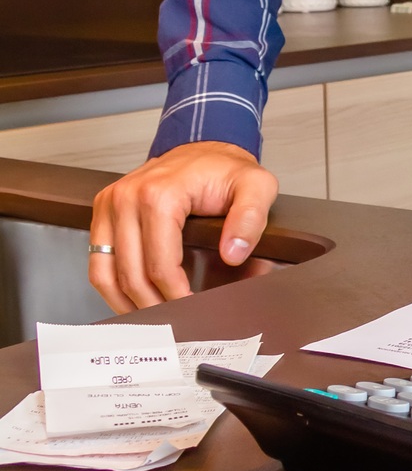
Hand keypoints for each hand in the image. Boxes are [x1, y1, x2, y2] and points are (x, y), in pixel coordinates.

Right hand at [88, 142, 278, 312]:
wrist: (204, 149)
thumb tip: (233, 253)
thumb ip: (251, 219)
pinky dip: (111, 286)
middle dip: (154, 306)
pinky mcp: (104, 210)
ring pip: (106, 273)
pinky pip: (97, 261)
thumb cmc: (225, 169)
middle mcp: (127, 197)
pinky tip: (133, 300)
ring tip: (154, 318)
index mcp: (160, 194)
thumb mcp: (256, 186)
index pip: (160, 266)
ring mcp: (111, 204)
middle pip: (131, 275)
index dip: (176, 297)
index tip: (192, 310)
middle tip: (176, 321)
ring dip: (128, 303)